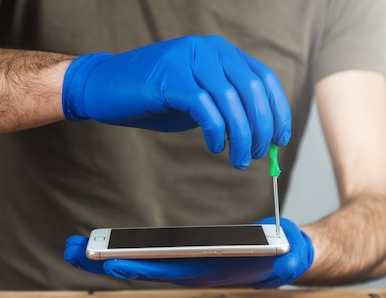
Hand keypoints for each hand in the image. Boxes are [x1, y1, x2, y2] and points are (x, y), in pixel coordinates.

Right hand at [62, 35, 290, 168]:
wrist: (104, 87)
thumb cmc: (154, 96)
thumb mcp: (200, 98)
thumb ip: (228, 108)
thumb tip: (260, 134)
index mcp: (221, 52)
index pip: (264, 79)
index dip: (278, 110)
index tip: (280, 138)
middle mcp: (210, 49)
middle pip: (253, 90)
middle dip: (262, 128)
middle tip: (258, 154)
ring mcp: (189, 59)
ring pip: (233, 101)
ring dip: (242, 136)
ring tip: (239, 160)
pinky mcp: (171, 77)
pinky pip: (206, 107)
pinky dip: (216, 131)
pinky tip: (215, 146)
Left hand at [63, 218, 313, 288]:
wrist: (282, 255)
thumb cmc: (281, 257)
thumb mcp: (287, 258)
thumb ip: (287, 260)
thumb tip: (286, 257)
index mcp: (210, 272)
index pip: (170, 272)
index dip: (141, 268)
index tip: (111, 262)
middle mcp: (191, 270)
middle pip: (144, 267)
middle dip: (106, 261)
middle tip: (71, 251)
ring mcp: (185, 262)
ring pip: (141, 260)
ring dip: (107, 256)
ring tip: (75, 246)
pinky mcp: (184, 253)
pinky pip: (149, 253)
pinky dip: (125, 249)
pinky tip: (106, 245)